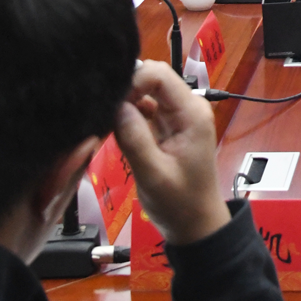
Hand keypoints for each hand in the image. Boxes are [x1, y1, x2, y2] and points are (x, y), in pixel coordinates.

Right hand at [113, 61, 231, 245]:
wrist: (196, 225)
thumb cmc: (180, 204)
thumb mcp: (153, 174)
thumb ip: (134, 138)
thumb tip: (115, 105)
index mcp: (192, 113)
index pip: (159, 74)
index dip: (133, 80)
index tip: (111, 102)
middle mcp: (187, 108)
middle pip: (152, 78)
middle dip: (126, 90)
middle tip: (104, 113)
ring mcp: (178, 116)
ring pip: (146, 92)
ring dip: (125, 103)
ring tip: (105, 122)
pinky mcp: (167, 127)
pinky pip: (144, 109)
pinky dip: (128, 115)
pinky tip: (113, 128)